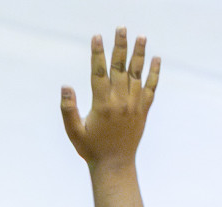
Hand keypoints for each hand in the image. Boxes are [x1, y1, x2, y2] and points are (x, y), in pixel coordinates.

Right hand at [61, 29, 159, 168]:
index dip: (97, 54)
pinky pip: (151, 87)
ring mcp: (134, 104)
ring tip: (141, 37)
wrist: (115, 163)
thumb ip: (68, 109)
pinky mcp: (143, 109)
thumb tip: (65, 87)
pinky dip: (154, 73)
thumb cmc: (91, 148)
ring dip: (139, 54)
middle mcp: (120, 101)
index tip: (96, 38)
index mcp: (102, 104)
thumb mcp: (73, 131)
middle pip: (120, 68)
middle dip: (120, 47)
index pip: (99, 73)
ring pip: (137, 74)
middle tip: (121, 29)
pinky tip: (155, 59)